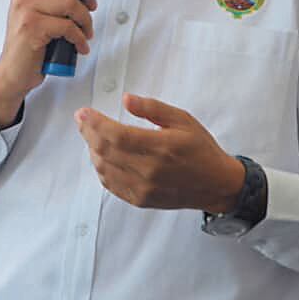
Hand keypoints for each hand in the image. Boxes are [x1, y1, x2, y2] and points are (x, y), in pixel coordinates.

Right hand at [0, 0, 96, 127]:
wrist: (14, 71)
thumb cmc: (32, 40)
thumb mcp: (40, 8)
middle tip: (91, 6)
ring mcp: (25, 7)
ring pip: (72, 2)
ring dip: (86, 21)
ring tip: (84, 32)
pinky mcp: (32, 26)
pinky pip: (69, 26)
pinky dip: (80, 38)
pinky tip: (79, 46)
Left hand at [74, 94, 245, 212]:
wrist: (216, 184)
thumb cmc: (200, 149)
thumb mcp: (182, 120)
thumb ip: (152, 108)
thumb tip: (126, 100)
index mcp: (161, 147)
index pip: (117, 136)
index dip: (95, 123)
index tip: (83, 113)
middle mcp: (149, 170)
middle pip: (105, 151)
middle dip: (88, 133)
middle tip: (83, 121)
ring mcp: (143, 188)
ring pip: (104, 169)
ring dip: (93, 150)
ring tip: (93, 136)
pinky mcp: (140, 199)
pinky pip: (110, 184)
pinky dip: (101, 168)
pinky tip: (102, 156)